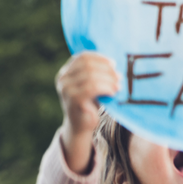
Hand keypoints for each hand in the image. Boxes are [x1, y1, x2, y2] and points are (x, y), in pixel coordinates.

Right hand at [55, 53, 119, 172]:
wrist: (81, 126)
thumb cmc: (89, 103)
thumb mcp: (91, 84)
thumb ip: (96, 73)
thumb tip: (114, 64)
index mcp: (66, 72)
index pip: (82, 57)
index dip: (100, 58)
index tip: (113, 64)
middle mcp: (63, 79)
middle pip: (88, 65)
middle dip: (107, 70)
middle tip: (119, 77)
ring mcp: (66, 89)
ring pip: (91, 76)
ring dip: (109, 79)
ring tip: (118, 86)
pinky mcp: (73, 100)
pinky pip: (92, 88)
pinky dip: (106, 88)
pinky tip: (113, 92)